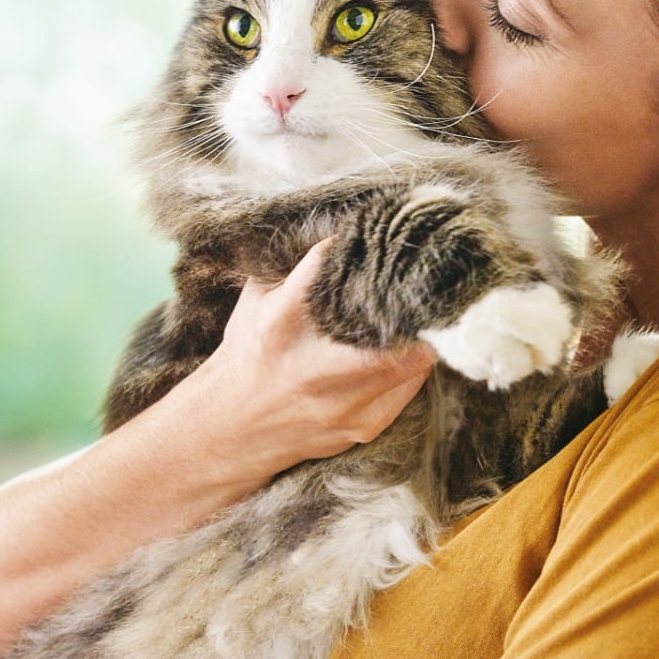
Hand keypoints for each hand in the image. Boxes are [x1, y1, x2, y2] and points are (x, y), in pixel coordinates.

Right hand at [155, 238, 437, 488]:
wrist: (228, 429)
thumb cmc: (249, 353)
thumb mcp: (257, 302)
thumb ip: (295, 266)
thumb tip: (344, 228)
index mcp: (281, 324)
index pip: (332, 272)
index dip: (366, 251)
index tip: (388, 236)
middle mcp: (314, 368)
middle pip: (392, 329)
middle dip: (417, 304)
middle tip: (429, 279)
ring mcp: (343, 404)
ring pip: (414, 361)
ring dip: (424, 333)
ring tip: (430, 309)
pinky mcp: (364, 427)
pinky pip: (411, 388)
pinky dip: (415, 364)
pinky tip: (411, 346)